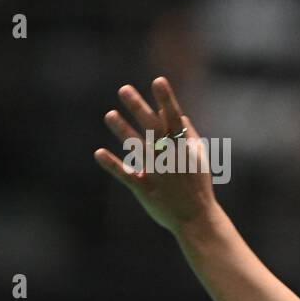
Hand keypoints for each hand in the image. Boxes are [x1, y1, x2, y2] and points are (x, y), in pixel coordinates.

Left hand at [93, 77, 217, 234]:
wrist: (197, 220)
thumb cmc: (198, 187)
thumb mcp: (200, 160)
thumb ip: (190, 137)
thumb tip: (181, 116)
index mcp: (185, 149)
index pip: (175, 119)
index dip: (167, 100)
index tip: (158, 81)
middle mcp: (171, 158)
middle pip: (154, 129)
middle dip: (140, 108)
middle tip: (124, 89)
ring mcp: (158, 174)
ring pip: (139, 149)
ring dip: (124, 131)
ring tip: (109, 114)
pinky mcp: (145, 189)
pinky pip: (127, 175)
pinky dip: (113, 165)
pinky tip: (99, 153)